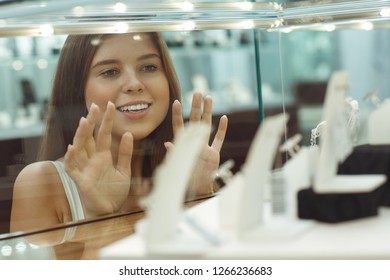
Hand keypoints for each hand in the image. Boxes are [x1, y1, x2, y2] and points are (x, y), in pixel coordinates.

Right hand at [64, 101, 132, 216]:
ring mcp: (85, 169)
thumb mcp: (124, 171)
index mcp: (103, 156)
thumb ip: (125, 154)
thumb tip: (128, 133)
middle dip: (92, 122)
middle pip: (90, 137)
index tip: (110, 105)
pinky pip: (72, 168)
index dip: (106, 121)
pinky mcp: (80, 180)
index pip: (103, 134)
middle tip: (96, 105)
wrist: (111, 211)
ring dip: (81, 135)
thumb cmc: (115, 192)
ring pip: (80, 148)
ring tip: (85, 121)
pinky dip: (71, 158)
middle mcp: (92, 160)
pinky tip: (72, 147)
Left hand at [166, 92, 227, 196]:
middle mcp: (193, 142)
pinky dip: (222, 130)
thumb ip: (174, 154)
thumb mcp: (177, 166)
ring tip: (209, 98)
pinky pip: (218, 139)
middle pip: (194, 120)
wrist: (196, 190)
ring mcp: (204, 146)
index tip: (176, 102)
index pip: (179, 126)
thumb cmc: (184, 179)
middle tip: (197, 92)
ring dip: (208, 112)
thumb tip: (167, 143)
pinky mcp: (214, 154)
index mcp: (183, 145)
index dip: (177, 114)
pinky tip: (224, 118)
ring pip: (207, 125)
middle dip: (195, 106)